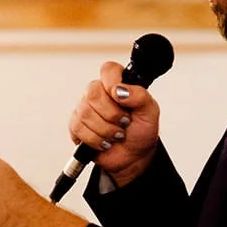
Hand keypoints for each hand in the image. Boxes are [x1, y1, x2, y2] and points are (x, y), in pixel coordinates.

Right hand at [68, 61, 160, 186]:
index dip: (112, 82)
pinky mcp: (76, 125)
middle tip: (124, 123)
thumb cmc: (141, 131)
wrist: (133, 156)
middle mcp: (98, 93)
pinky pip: (78, 128)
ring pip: (86, 114)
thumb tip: (120, 90)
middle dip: (112, 114)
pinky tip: (104, 142)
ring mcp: (85, 108)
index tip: (121, 98)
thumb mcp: (150, 112)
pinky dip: (95, 139)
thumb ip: (140, 96)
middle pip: (93, 94)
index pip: (108, 70)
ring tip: (116, 135)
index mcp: (117, 84)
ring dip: (106, 130)